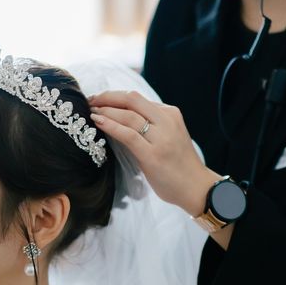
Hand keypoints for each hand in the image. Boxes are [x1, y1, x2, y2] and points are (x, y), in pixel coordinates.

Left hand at [89, 90, 221, 216]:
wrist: (197, 188)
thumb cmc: (179, 166)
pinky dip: (111, 126)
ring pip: (128, 115)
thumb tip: (122, 118)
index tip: (98, 99)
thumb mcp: (168, 137)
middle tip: (89, 102)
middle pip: (131, 100)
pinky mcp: (152, 155)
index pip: (136, 98)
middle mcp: (166, 121)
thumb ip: (151, 125)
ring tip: (90, 113)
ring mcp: (160, 138)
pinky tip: (98, 123)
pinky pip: (128, 135)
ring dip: (105, 111)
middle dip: (106, 98)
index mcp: (170, 114)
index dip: (114, 96)